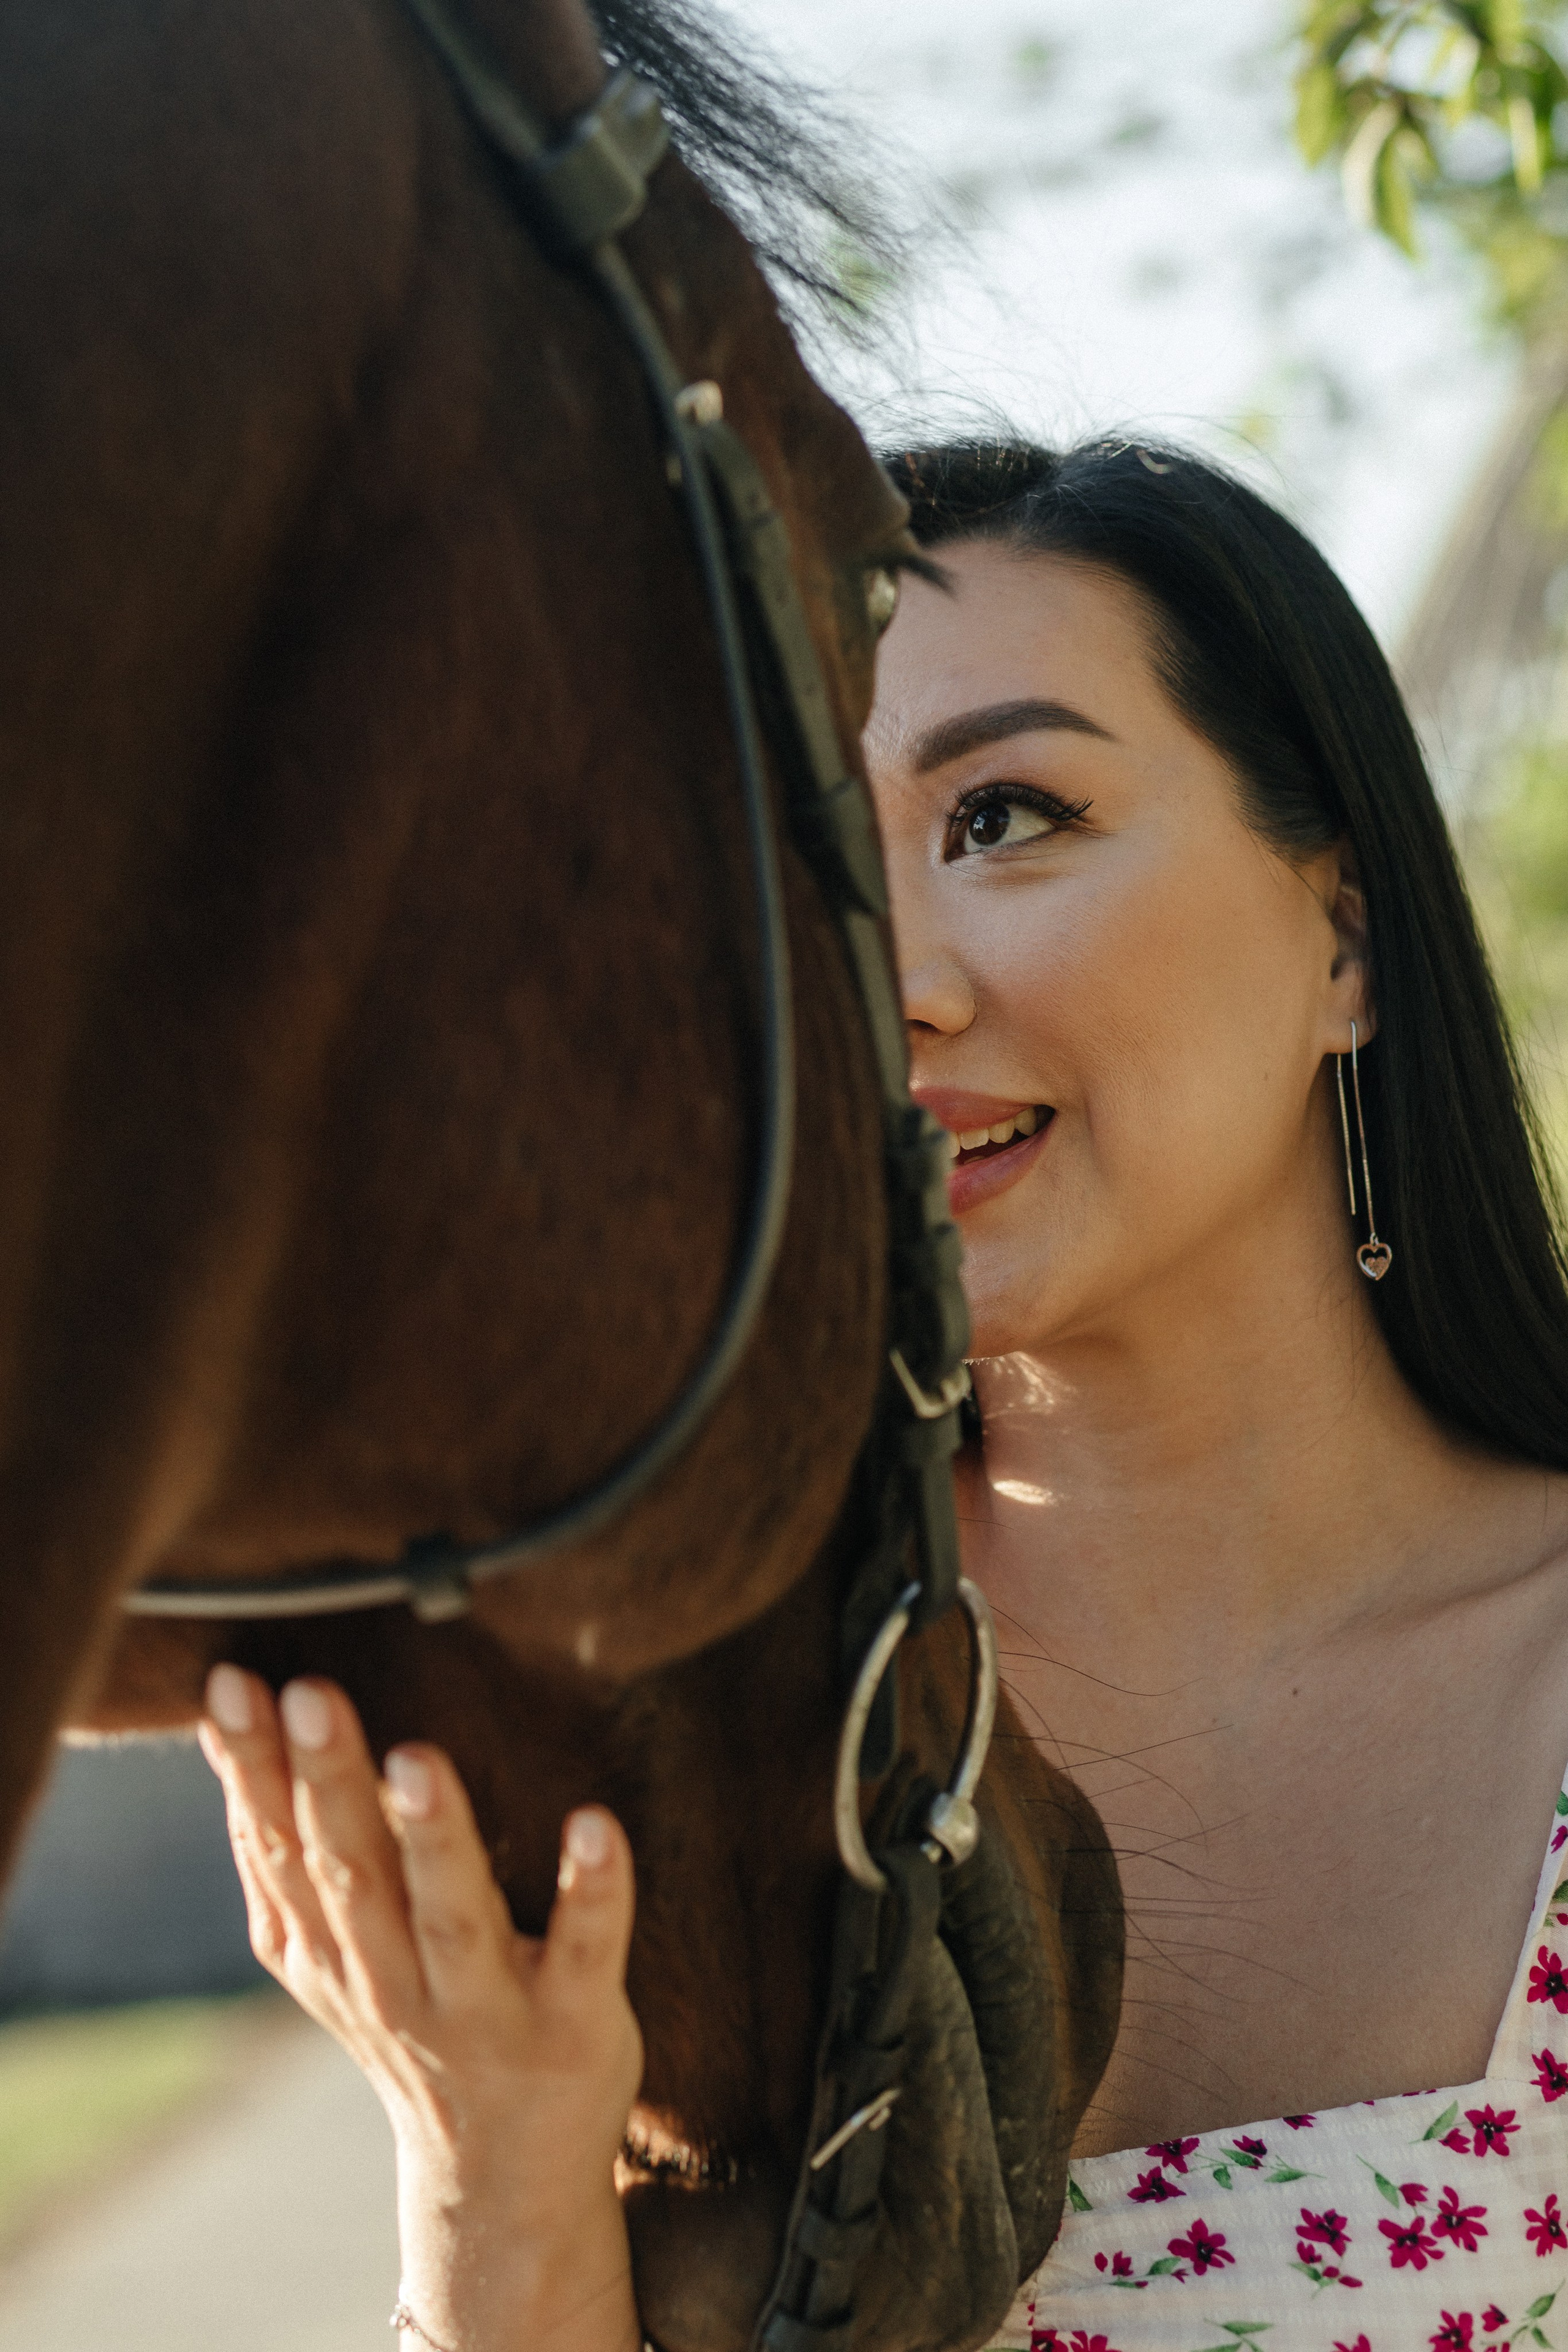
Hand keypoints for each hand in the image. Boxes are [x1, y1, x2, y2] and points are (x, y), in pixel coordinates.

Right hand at [199, 1665, 642, 2351]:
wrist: (499, 2178)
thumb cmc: (414, 2021)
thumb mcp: (328, 1956)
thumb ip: (282, 1857)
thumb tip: (229, 1729)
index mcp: (330, 1953)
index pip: (280, 1849)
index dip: (252, 1765)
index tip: (234, 1680)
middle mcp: (394, 1982)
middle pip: (354, 1873)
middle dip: (329, 1782)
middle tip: (311, 1693)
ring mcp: (485, 2008)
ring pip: (454, 1916)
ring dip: (437, 1837)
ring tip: (419, 1759)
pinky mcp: (573, 2022)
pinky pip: (584, 1951)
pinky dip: (592, 1892)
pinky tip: (597, 1825)